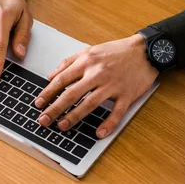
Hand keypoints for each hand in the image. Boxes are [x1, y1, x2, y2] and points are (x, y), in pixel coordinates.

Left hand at [34, 35, 158, 137]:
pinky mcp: (127, 95)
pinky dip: (108, 124)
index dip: (48, 93)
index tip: (38, 104)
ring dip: (74, 117)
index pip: (61, 79)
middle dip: (55, 108)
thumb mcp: (90, 50)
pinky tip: (99, 133)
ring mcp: (112, 85)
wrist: (146, 50)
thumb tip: (51, 75)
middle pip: (71, 94)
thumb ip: (69, 62)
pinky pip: (116, 112)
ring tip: (62, 126)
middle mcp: (97, 73)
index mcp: (87, 62)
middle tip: (44, 120)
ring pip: (90, 104)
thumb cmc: (117, 51)